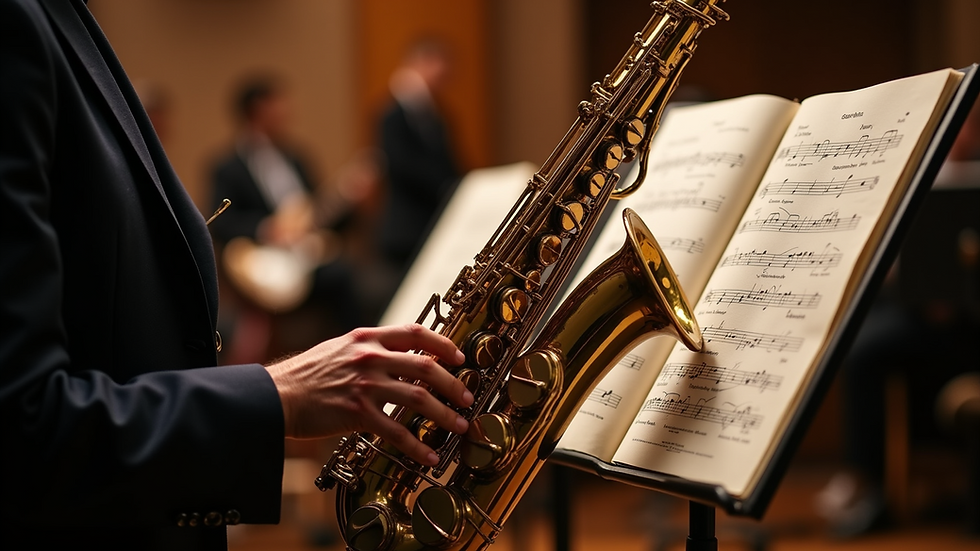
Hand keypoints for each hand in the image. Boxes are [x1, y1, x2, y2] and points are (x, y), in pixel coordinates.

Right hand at [264, 324, 472, 465]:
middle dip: (453, 383)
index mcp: (366, 338)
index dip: (443, 343)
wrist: (275, 395)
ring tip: (459, 426)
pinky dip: (417, 446)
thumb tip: (400, 355)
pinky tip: (429, 456)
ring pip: (418, 399)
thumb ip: (369, 349)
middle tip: (467, 396)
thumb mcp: (339, 348)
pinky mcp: (357, 414)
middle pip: (425, 366)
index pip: (415, 332)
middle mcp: (369, 358)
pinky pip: (396, 432)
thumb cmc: (305, 374)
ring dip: (444, 414)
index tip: (460, 357)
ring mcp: (365, 385)